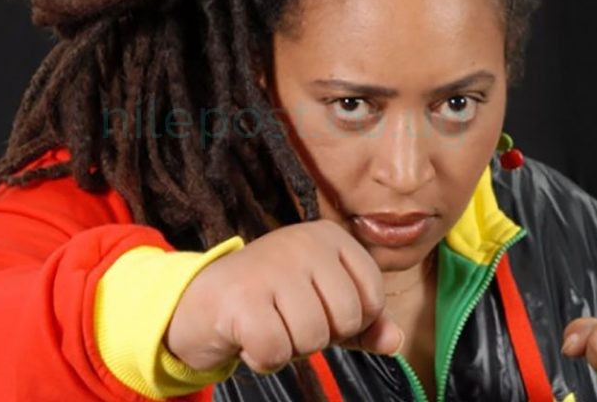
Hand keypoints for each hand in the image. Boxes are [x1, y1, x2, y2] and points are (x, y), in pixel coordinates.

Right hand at [165, 220, 404, 373]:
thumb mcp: (324, 304)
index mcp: (329, 237)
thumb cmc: (272, 300)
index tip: (318, 307)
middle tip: (288, 317)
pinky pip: (276, 352)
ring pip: (312, 338)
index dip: (351, 319)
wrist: (200, 300)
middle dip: (320, 335)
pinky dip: (262, 358)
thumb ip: (365, 323)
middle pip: (345, 319)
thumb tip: (396, 341)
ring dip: (290, 347)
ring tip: (268, 323)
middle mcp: (302, 242)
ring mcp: (271, 267)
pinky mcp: (242, 298)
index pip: (373, 296)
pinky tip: (247, 335)